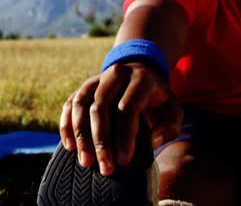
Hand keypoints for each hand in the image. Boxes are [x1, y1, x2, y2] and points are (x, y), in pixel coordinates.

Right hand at [59, 62, 182, 175]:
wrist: (142, 73)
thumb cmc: (158, 100)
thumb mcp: (173, 110)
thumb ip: (167, 128)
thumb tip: (147, 145)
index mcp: (140, 79)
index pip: (127, 108)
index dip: (124, 137)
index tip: (123, 161)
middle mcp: (115, 74)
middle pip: (100, 107)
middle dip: (101, 141)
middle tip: (104, 168)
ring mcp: (96, 78)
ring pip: (81, 104)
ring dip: (81, 135)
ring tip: (85, 161)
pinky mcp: (84, 86)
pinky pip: (70, 103)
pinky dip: (67, 125)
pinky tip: (70, 146)